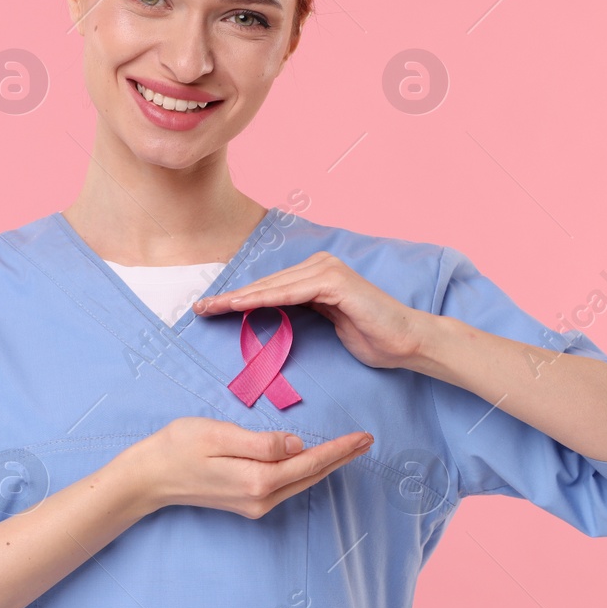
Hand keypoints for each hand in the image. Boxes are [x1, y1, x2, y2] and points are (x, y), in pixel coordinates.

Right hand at [120, 417, 372, 517]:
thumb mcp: (219, 435)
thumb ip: (261, 443)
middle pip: (311, 475)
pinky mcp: (247, 502)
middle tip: (367, 441)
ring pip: (300, 482)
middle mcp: (261, 499)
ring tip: (348, 448)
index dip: (339, 449)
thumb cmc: (179, 448)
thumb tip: (296, 445)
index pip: (309, 462)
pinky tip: (313, 460)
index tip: (364, 437)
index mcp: (258, 480)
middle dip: (341, 458)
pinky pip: (286, 485)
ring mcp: (254, 504)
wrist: (149, 478)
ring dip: (326, 465)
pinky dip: (305, 471)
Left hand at [194, 251, 432, 369]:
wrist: (406, 341)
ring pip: (274, 286)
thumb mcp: (328, 323)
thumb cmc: (371, 336)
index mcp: (316, 275)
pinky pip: (292, 292)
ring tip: (213, 307)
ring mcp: (327, 270)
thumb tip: (274, 313)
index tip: (211, 309)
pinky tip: (243, 306)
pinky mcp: (335, 282)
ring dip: (241, 297)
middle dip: (231, 297)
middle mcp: (319, 266)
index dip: (239, 298)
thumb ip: (303, 312)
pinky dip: (265, 298)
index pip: (270, 288)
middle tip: (200, 308)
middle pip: (266, 283)